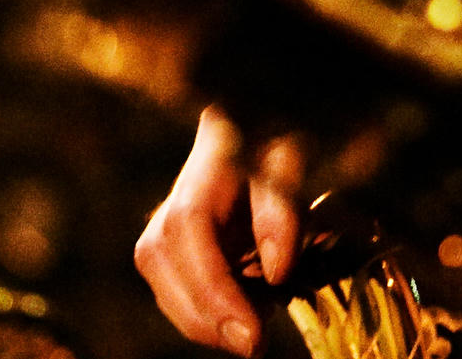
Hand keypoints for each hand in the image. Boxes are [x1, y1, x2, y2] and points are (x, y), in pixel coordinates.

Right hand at [135, 105, 303, 354]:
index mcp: (212, 151)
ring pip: (161, 277)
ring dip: (204, 317)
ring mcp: (168, 211)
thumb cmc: (290, 142)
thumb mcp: (300, 162)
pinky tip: (242, 313)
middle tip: (256, 343)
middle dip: (205, 314)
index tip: (251, 334)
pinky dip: (204, 309)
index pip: (190, 224)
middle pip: (161, 257)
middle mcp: (178, 184)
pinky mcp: (174, 240)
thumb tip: (275, 272)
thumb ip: (285, 211)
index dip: (213, 286)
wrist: (273, 125)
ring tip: (256, 323)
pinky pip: (174, 282)